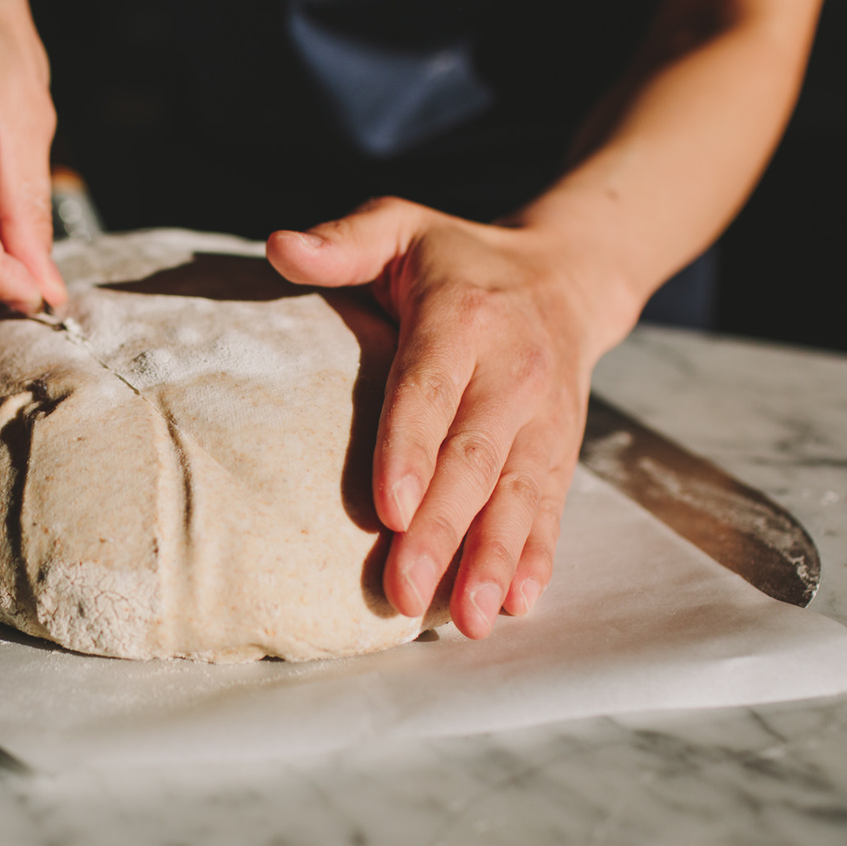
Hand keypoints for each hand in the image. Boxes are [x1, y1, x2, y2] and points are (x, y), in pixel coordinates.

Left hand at [268, 198, 636, 638]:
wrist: (567, 274)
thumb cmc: (458, 259)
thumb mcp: (402, 225)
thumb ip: (345, 240)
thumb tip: (279, 244)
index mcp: (462, 319)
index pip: (430, 390)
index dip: (410, 450)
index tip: (388, 510)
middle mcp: (511, 372)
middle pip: (474, 459)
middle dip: (442, 530)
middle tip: (405, 591)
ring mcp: (543, 418)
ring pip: (518, 495)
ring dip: (493, 561)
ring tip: (465, 620)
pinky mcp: (560, 450)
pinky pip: (551, 507)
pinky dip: (536, 557)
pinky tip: (516, 604)